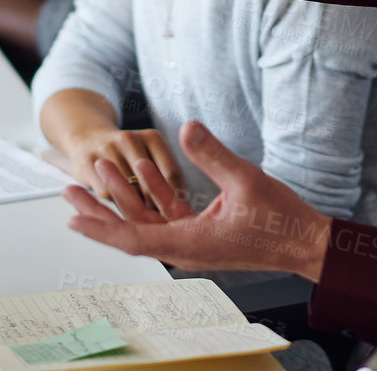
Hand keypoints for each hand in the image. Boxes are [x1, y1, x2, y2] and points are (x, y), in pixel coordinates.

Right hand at [64, 125, 185, 210]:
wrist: (88, 138)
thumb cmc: (127, 153)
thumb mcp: (151, 155)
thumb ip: (166, 176)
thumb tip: (180, 205)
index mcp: (152, 138)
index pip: (171, 173)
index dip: (175, 197)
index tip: (178, 213)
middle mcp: (130, 139)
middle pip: (148, 185)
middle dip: (154, 206)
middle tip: (158, 220)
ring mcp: (107, 150)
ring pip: (126, 192)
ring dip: (134, 207)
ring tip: (139, 214)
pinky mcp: (87, 163)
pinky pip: (106, 195)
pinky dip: (113, 203)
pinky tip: (118, 204)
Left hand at [65, 120, 331, 279]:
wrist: (307, 243)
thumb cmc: (281, 221)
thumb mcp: (246, 180)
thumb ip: (213, 154)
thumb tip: (187, 128)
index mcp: (190, 243)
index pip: (134, 238)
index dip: (101, 226)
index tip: (73, 216)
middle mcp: (186, 248)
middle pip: (131, 231)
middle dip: (99, 211)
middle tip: (69, 190)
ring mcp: (195, 242)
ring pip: (148, 222)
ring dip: (125, 198)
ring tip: (101, 172)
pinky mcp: (205, 234)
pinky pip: (170, 216)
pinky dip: (155, 195)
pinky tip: (145, 171)